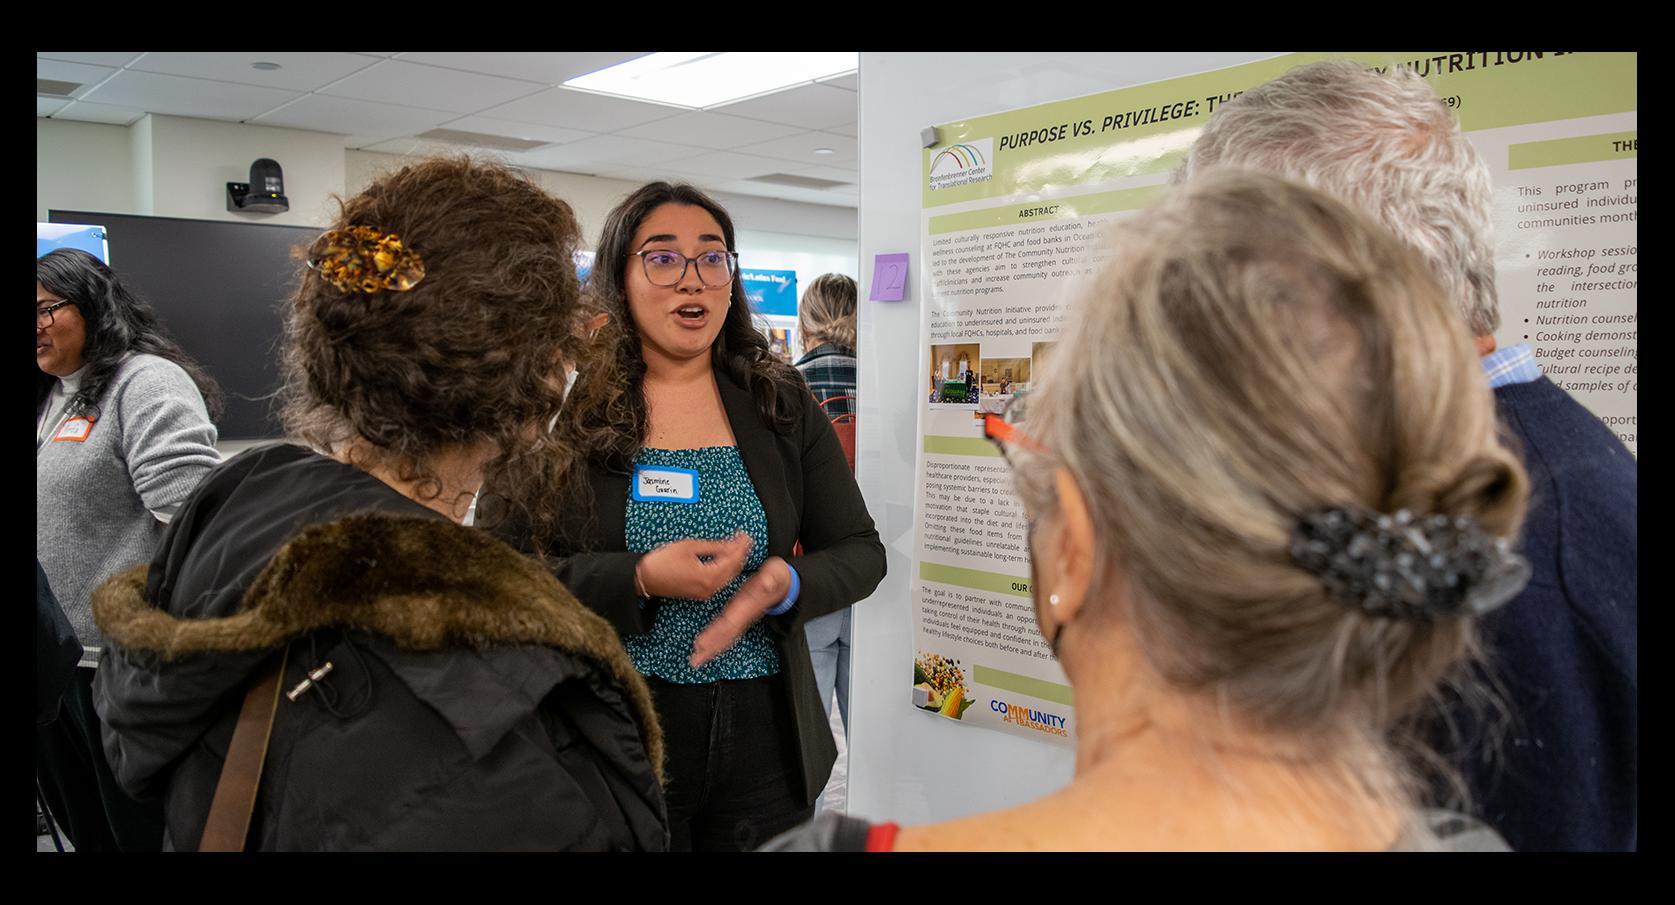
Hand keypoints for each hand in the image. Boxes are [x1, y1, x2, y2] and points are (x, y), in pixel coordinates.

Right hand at [634, 531, 751, 600]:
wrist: (645, 577)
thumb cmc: (662, 562)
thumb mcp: (690, 547)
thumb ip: (714, 546)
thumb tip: (730, 544)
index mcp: (709, 577)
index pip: (733, 560)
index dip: (740, 546)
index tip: (744, 535)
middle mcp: (710, 588)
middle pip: (733, 569)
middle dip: (740, 553)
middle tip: (744, 539)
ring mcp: (705, 592)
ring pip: (728, 576)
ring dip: (734, 561)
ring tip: (738, 546)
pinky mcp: (700, 592)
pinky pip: (720, 580)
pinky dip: (725, 568)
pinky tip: (726, 558)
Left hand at [690, 557, 791, 667]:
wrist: (784, 582)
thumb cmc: (778, 577)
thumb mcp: (776, 575)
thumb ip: (771, 579)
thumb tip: (767, 583)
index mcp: (748, 606)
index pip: (730, 623)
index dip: (716, 634)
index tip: (703, 645)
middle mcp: (744, 615)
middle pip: (725, 635)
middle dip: (711, 648)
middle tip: (695, 661)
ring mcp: (741, 616)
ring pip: (725, 636)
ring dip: (711, 648)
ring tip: (696, 658)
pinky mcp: (737, 613)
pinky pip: (724, 630)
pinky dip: (714, 639)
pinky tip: (703, 645)